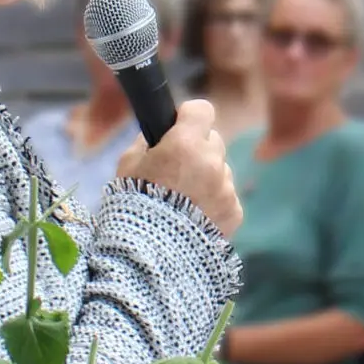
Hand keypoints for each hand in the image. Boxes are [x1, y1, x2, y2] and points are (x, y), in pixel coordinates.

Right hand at [117, 99, 241, 237]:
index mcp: (186, 144)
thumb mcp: (128, 165)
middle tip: (176, 169)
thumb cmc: (133, 205)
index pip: (202, 110)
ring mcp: (226, 188)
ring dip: (206, 177)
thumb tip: (159, 135)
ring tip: (182, 200)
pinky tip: (193, 216)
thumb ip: (147, 143)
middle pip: (213, 140)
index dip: (188, 117)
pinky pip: (226, 195)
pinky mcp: (235, 212)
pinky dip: (214, 202)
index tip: (178, 126)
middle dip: (197, 149)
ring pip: (220, 169)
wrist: (149, 253)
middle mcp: (213, 162)